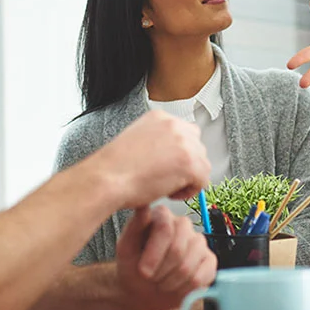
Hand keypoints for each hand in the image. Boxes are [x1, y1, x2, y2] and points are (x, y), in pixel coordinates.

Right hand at [94, 110, 209, 209]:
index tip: (169, 165)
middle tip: (166, 177)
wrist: (107, 178)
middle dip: (186, 164)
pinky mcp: (190, 163)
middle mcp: (174, 125)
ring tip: (165, 186)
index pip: (185, 132)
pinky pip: (202, 181)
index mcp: (160, 117)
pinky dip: (189, 191)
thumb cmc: (114, 167)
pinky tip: (169, 192)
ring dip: (187, 178)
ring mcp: (184, 143)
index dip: (178, 153)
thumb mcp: (136, 139)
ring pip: (202, 164)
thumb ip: (157, 141)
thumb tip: (170, 155)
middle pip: (197, 146)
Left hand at [116, 205, 216, 309]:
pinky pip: (202, 277)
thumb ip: (134, 226)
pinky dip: (185, 289)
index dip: (154, 254)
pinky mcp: (209, 260)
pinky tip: (176, 287)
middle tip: (151, 278)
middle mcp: (183, 224)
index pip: (165, 228)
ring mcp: (199, 241)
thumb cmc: (132, 266)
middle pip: (178, 249)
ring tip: (161, 283)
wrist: (142, 290)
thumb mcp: (125, 248)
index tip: (143, 272)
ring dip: (171, 282)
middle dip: (161, 271)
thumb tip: (143, 206)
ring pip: (188, 265)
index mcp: (163, 215)